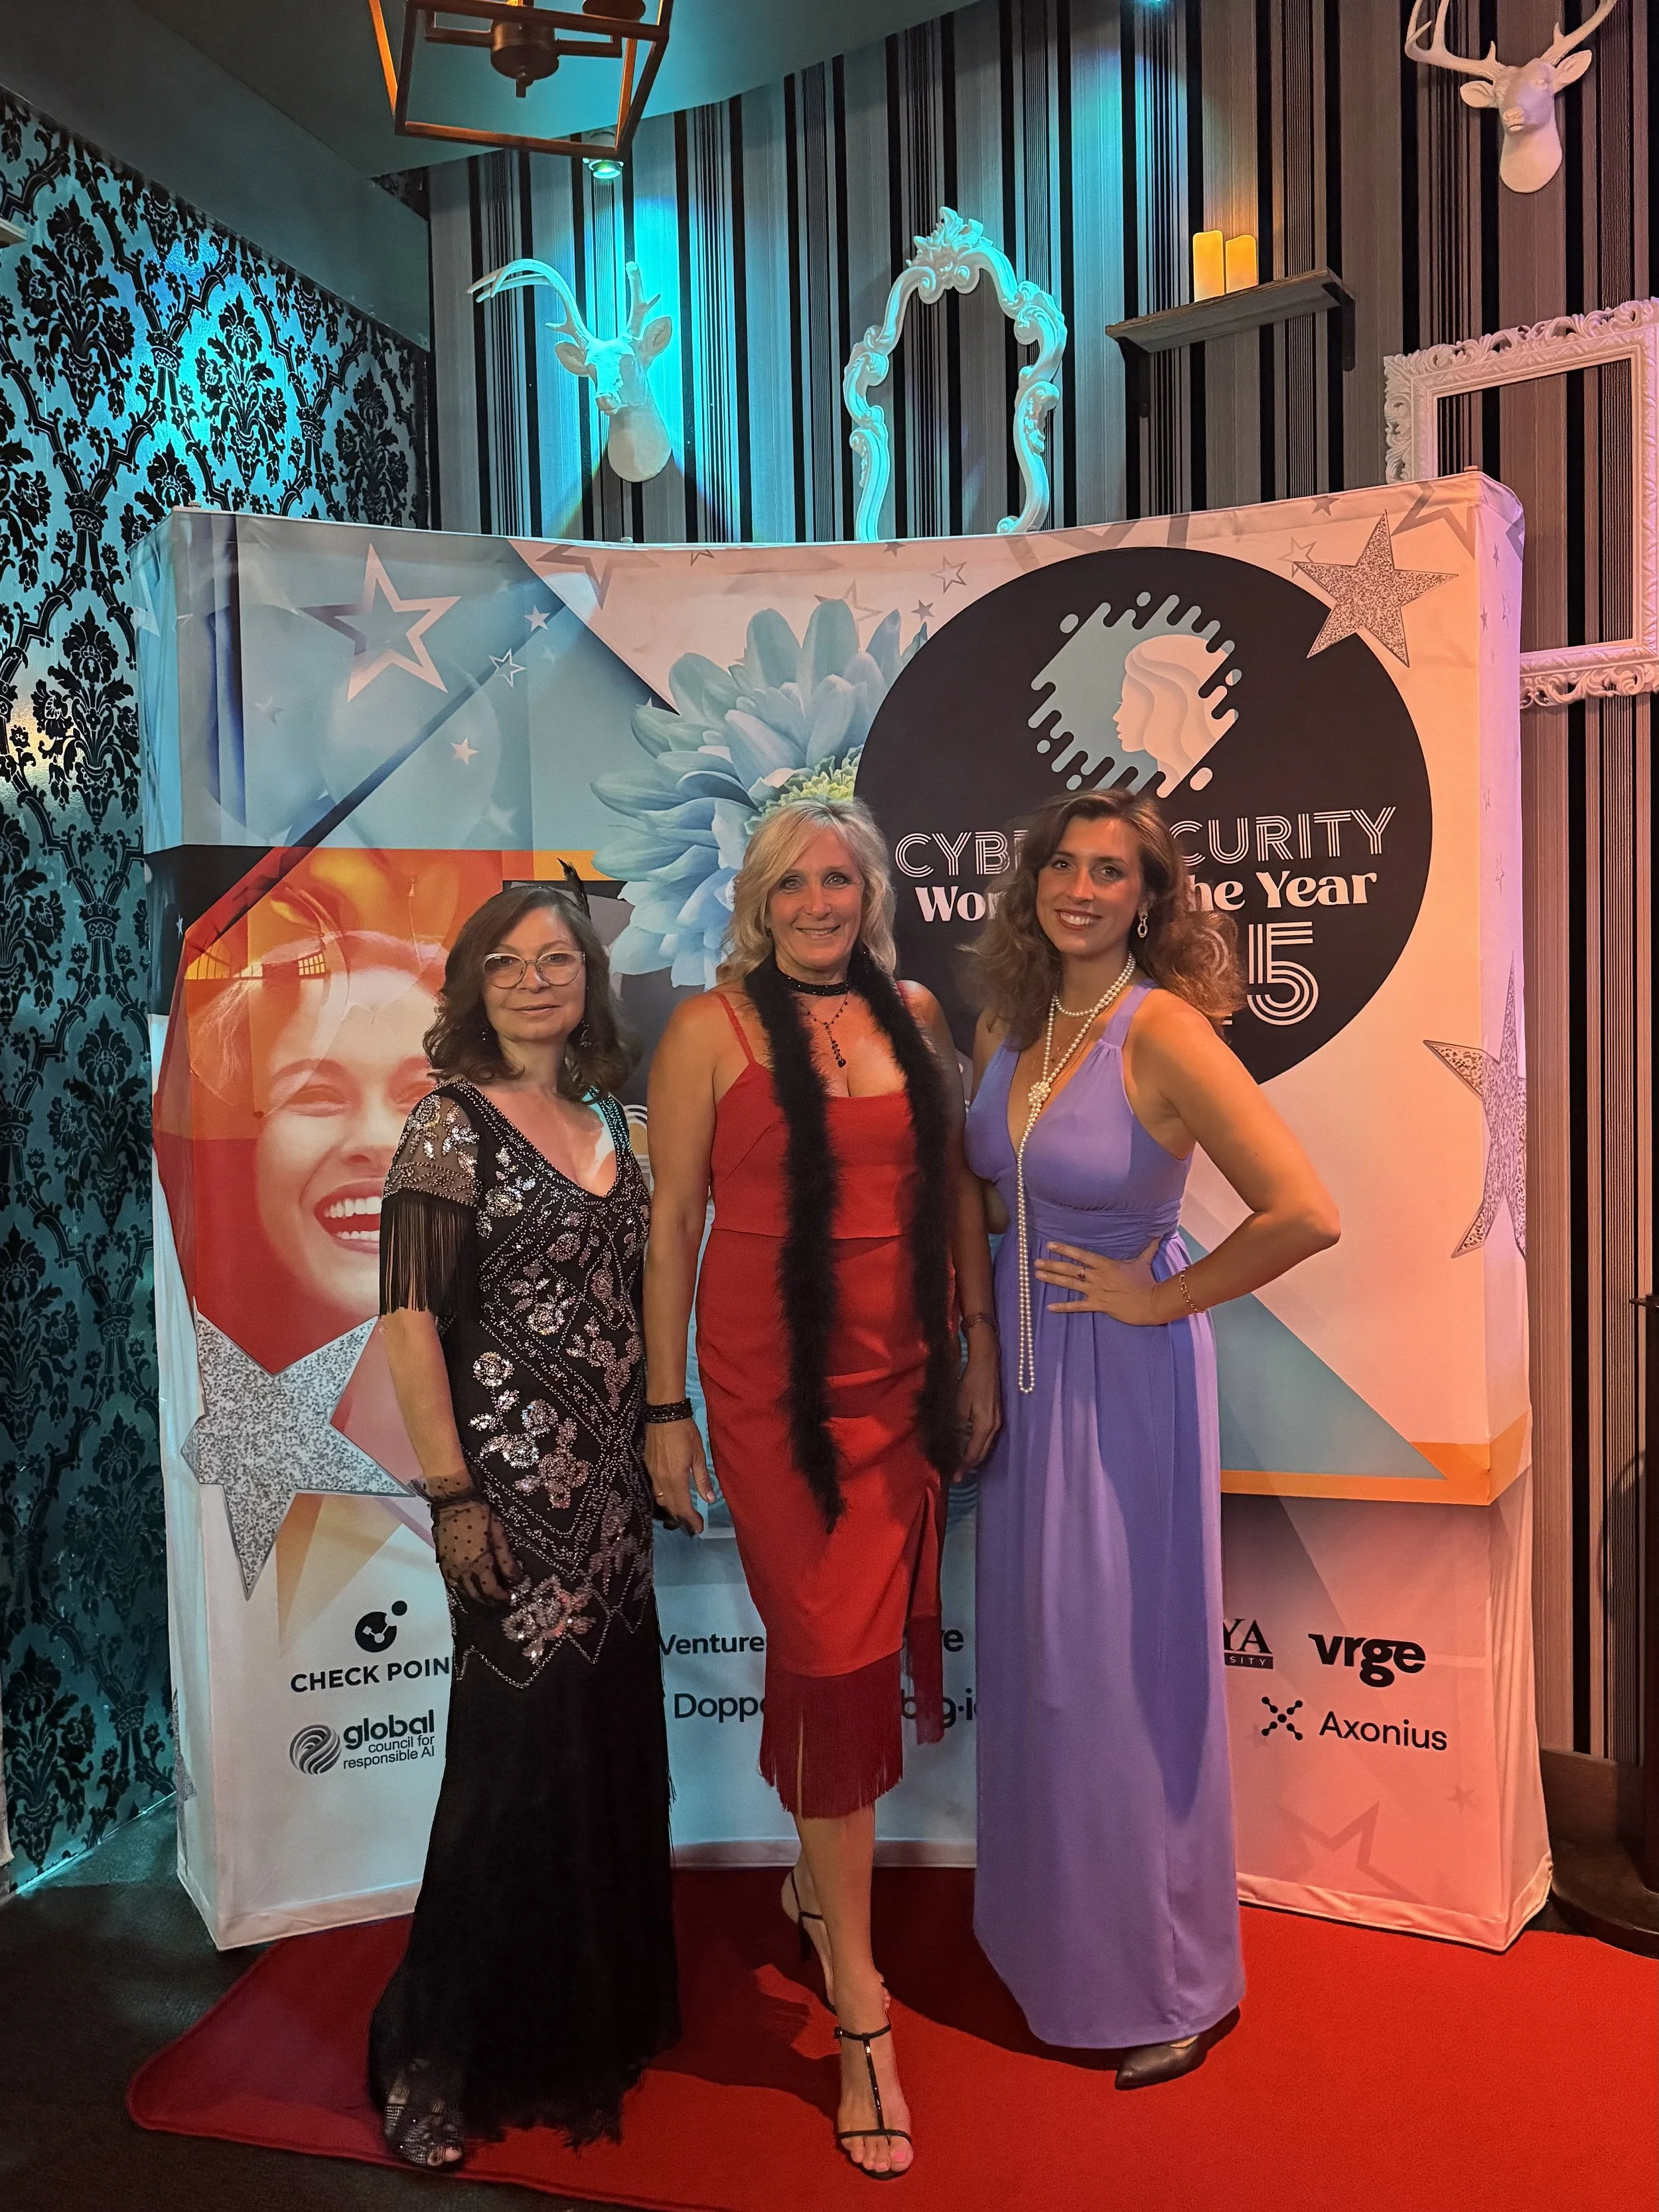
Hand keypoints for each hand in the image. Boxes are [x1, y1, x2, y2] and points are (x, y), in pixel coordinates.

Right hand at [431, 1496, 519, 1604]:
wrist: (452, 1502)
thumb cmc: (478, 1514)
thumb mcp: (498, 1533)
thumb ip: (506, 1558)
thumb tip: (516, 1578)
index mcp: (477, 1563)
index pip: (490, 1590)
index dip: (501, 1597)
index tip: (510, 1598)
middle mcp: (461, 1571)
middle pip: (476, 1594)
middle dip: (489, 1600)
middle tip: (500, 1600)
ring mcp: (449, 1568)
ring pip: (463, 1590)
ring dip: (476, 1596)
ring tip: (488, 1595)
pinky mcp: (442, 1562)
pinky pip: (452, 1582)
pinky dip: (463, 1587)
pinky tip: (471, 1585)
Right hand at [644, 1416, 715, 1534]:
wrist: (663, 1413)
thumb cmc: (685, 1432)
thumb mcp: (698, 1455)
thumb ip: (703, 1479)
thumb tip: (710, 1499)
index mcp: (675, 1478)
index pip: (683, 1506)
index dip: (691, 1520)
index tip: (698, 1529)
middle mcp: (661, 1480)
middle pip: (670, 1506)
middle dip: (682, 1517)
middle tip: (693, 1524)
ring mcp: (652, 1473)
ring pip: (661, 1498)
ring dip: (672, 1508)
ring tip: (683, 1513)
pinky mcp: (648, 1466)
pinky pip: (656, 1488)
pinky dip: (665, 1497)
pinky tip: (672, 1495)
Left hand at [953, 1337, 1001, 1475]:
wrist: (987, 1362)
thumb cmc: (970, 1382)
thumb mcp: (959, 1405)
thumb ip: (956, 1428)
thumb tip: (950, 1447)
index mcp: (985, 1426)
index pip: (973, 1454)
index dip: (963, 1467)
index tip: (953, 1478)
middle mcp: (995, 1427)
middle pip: (981, 1453)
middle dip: (969, 1465)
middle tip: (955, 1474)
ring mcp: (998, 1421)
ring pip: (985, 1446)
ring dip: (974, 1456)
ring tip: (960, 1463)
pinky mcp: (997, 1415)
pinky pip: (987, 1438)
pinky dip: (977, 1445)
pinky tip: (968, 1446)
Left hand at [1033, 1237, 1164, 1325]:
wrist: (1153, 1302)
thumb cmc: (1147, 1282)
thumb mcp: (1143, 1262)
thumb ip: (1147, 1248)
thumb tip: (1158, 1234)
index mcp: (1106, 1264)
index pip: (1082, 1255)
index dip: (1065, 1249)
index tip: (1050, 1245)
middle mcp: (1098, 1276)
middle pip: (1071, 1269)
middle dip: (1052, 1264)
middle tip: (1036, 1262)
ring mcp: (1097, 1291)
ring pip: (1071, 1284)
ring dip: (1053, 1279)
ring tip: (1038, 1275)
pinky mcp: (1099, 1306)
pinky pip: (1078, 1306)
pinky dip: (1063, 1306)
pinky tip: (1050, 1307)